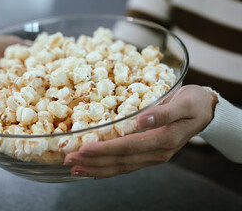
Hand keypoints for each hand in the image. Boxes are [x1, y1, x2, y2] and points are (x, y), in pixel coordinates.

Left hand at [64, 85, 217, 178]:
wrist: (207, 112)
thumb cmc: (194, 102)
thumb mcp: (184, 102)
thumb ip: (164, 112)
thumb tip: (142, 119)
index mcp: (163, 140)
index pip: (127, 147)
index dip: (104, 149)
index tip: (83, 148)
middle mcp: (157, 153)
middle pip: (120, 160)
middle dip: (93, 161)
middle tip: (69, 160)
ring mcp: (153, 156)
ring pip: (120, 166)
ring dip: (96, 168)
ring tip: (75, 168)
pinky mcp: (150, 155)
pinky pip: (126, 166)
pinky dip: (109, 170)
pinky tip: (95, 172)